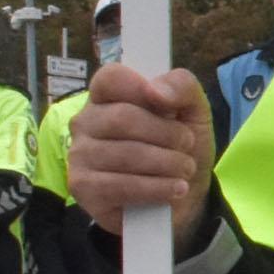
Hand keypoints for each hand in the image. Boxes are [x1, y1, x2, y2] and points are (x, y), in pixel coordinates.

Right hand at [68, 63, 218, 245]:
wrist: (184, 196)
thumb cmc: (180, 147)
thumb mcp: (194, 112)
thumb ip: (182, 87)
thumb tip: (155, 90)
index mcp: (108, 96)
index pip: (110, 78)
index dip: (141, 88)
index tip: (169, 107)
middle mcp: (85, 122)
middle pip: (123, 118)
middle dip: (167, 134)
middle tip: (187, 146)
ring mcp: (79, 155)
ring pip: (126, 154)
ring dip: (168, 163)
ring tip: (184, 170)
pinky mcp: (82, 188)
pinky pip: (121, 185)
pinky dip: (157, 188)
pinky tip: (175, 189)